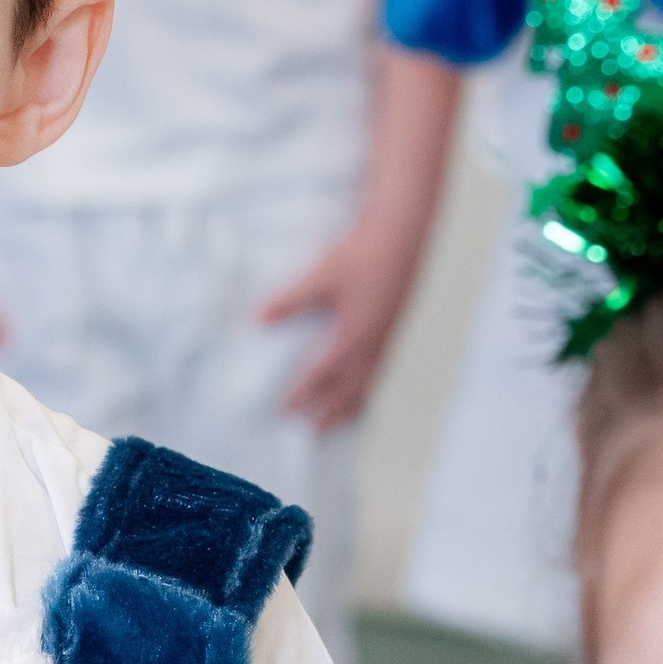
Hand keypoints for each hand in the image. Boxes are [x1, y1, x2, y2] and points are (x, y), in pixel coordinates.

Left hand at [256, 221, 419, 429]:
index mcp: (354, 336)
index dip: (304, 395)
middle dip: (332, 412)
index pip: (323, 376)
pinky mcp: (395, 323)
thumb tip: (257, 321)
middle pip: (351, 390)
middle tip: (315, 432)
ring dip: (354, 403)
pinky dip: (371, 382)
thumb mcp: (321, 276)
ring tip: (342, 419)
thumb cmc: (364, 253)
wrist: (405, 232)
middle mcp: (374, 343)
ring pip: (370, 381)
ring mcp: (388, 335)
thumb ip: (290, 300)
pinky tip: (366, 379)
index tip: (286, 413)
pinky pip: (382, 366)